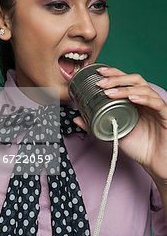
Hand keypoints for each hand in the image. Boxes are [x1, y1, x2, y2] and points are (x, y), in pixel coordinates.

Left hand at [73, 66, 166, 182]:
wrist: (155, 163)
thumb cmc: (139, 147)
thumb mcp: (113, 133)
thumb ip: (96, 125)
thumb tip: (76, 118)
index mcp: (135, 101)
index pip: (126, 80)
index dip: (113, 73)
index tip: (98, 72)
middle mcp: (146, 100)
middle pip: (134, 79)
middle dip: (116, 78)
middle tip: (100, 83)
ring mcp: (156, 107)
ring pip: (144, 88)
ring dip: (125, 88)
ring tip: (110, 93)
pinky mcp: (165, 116)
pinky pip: (157, 103)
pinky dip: (144, 98)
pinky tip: (132, 98)